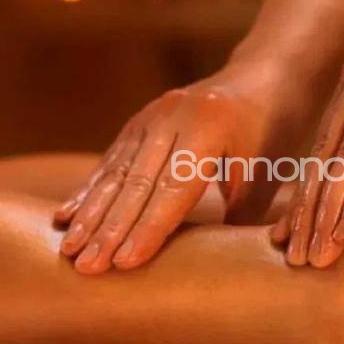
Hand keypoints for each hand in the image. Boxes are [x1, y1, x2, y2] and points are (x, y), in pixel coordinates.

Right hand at [56, 64, 309, 273]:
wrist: (266, 77)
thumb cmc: (275, 132)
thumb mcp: (267, 172)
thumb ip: (239, 215)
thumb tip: (214, 267)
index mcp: (209, 127)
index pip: (173, 188)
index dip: (148, 228)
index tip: (123, 264)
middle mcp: (174, 116)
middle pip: (137, 181)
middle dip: (109, 228)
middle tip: (86, 267)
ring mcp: (153, 114)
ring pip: (117, 171)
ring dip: (91, 214)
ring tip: (70, 250)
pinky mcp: (141, 120)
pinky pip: (113, 159)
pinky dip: (91, 190)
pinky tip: (68, 216)